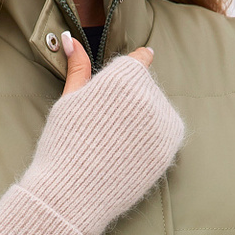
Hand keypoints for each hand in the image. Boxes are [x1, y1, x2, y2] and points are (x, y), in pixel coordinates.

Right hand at [0, 35, 183, 234]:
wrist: (73, 195)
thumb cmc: (63, 146)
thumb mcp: (68, 102)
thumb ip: (79, 69)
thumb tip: (71, 39)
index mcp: (124, 75)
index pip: (136, 61)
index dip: (127, 72)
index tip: (121, 86)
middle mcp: (150, 94)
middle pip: (146, 88)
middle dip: (130, 101)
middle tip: (104, 128)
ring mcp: (164, 123)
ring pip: (157, 111)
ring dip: (143, 121)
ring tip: (113, 143)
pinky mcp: (171, 148)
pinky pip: (165, 135)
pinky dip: (151, 141)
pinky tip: (126, 154)